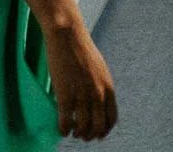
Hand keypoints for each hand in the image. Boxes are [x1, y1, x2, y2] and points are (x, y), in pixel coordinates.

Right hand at [45, 19, 117, 140]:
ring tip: (72, 132)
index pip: (111, 119)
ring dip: (77, 134)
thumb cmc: (81, 48)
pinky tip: (61, 130)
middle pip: (98, 127)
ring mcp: (82, 96)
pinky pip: (65, 122)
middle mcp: (98, 95)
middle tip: (82, 136)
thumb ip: (100, 86)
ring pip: (82, 127)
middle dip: (90, 135)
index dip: (104, 130)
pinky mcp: (65, 95)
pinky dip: (63, 130)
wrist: (67, 35)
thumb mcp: (99, 69)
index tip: (97, 133)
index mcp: (108, 88)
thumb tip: (98, 101)